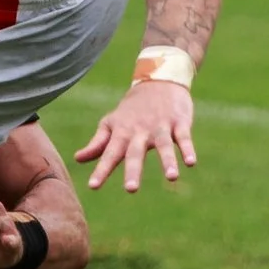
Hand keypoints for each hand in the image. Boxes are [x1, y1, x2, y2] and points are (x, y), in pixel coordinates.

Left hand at [76, 79, 196, 192]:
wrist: (158, 79)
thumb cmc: (132, 109)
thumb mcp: (112, 123)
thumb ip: (98, 144)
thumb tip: (77, 159)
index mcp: (122, 133)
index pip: (109, 154)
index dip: (101, 170)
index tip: (93, 186)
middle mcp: (140, 131)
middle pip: (136, 153)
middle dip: (133, 170)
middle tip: (131, 189)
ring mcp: (160, 126)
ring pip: (164, 146)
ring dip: (168, 161)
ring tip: (172, 177)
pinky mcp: (179, 122)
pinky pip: (183, 137)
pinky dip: (187, 149)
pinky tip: (191, 162)